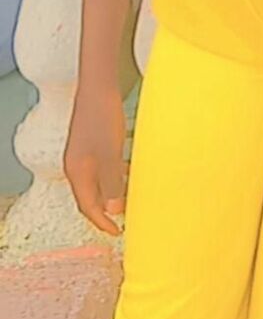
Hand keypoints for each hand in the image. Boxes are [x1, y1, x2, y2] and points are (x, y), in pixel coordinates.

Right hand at [63, 85, 129, 236]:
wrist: (98, 86)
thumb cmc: (103, 117)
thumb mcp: (110, 154)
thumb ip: (112, 183)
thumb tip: (113, 210)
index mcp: (77, 171)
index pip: (88, 206)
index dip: (102, 222)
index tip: (118, 232)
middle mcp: (77, 165)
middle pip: (90, 196)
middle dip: (106, 210)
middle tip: (123, 220)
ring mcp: (84, 153)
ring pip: (98, 181)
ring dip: (112, 192)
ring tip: (130, 198)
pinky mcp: (92, 142)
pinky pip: (102, 167)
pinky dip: (115, 175)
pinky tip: (129, 170)